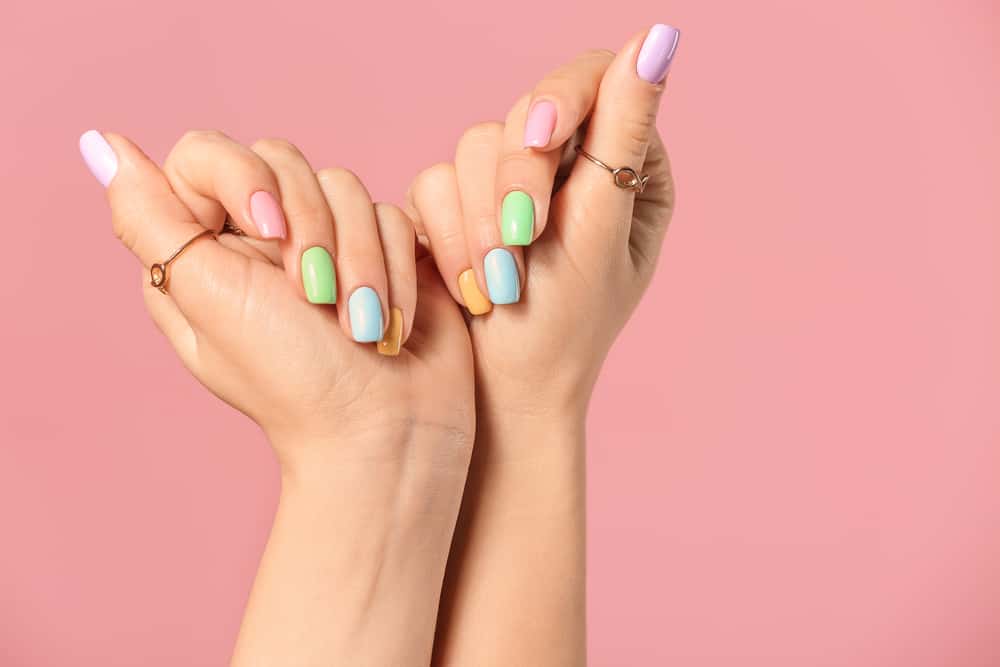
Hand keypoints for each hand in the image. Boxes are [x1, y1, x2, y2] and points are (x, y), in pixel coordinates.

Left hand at [82, 130, 474, 468]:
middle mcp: (262, 237)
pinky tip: (390, 320)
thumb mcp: (208, 299)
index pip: (206, 154)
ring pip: (346, 185)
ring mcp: (327, 240)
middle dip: (313, 230)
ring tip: (361, 325)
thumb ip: (150, 220)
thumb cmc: (293, 380)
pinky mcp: (383, 248)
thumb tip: (101, 145)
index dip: (243, 177)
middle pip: (283, 160)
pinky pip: (391, 213)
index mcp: (204, 248)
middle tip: (316, 297)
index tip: (268, 231)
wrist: (386, 427)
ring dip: (361, 261)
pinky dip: (396, 269)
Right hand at [408, 25, 677, 427]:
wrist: (503, 395)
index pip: (596, 82)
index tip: (538, 136)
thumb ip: (623, 134)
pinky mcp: (460, 207)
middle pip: (527, 110)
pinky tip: (471, 283)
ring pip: (474, 145)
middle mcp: (570, 168)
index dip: (560, 96)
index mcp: (627, 168)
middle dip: (516, 183)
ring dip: (481, 219)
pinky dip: (450, 233)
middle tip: (520, 246)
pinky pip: (435, 180)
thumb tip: (661, 36)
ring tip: (498, 283)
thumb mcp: (600, 230)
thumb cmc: (565, 328)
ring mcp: (512, 187)